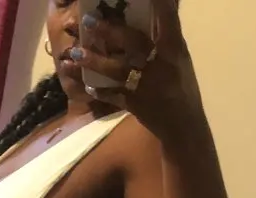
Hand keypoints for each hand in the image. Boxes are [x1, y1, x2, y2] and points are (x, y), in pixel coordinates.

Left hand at [74, 0, 204, 138]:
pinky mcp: (135, 105)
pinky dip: (99, 91)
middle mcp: (160, 64)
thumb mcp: (180, 57)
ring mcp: (146, 86)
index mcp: (175, 49)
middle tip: (87, 21)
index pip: (168, 20)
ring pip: (117, 70)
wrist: (182, 126)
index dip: (160, 5)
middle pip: (133, 44)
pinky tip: (84, 85)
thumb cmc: (181, 86)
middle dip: (110, 32)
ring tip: (73, 55)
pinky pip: (113, 96)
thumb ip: (167, 32)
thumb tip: (163, 3)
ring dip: (94, 62)